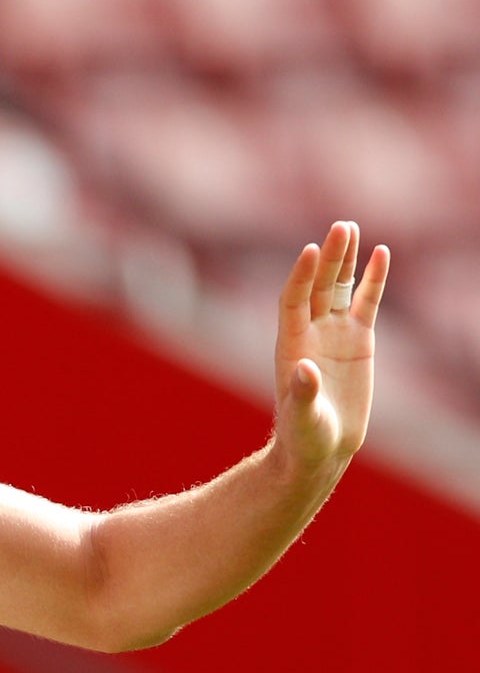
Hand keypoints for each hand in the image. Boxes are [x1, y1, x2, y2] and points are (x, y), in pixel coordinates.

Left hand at [274, 220, 388, 471]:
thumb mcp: (303, 417)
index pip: (293, 300)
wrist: (320, 446)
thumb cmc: (303, 434)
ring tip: (351, 229)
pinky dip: (373, 279)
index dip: (300, 276)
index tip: (309, 250)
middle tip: (341, 227)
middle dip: (329, 257)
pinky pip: (367, 302)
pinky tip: (381, 253)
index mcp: (291, 344)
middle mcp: (310, 331)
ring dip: (346, 260)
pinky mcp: (358, 340)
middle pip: (318, 286)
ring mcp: (334, 332)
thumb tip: (305, 369)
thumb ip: (302, 394)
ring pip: (340, 287)